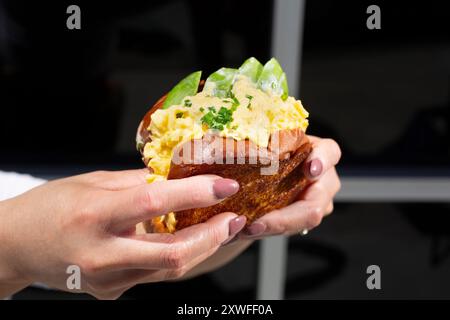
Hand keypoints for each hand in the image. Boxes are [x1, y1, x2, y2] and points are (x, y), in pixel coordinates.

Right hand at [0, 170, 244, 298]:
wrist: (17, 246)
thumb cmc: (51, 207)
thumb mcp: (92, 182)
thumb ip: (136, 182)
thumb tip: (175, 178)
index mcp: (93, 215)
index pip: (155, 202)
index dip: (196, 194)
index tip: (225, 185)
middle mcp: (101, 253)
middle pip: (173, 253)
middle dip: (212, 236)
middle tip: (233, 218)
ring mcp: (106, 279)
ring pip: (170, 269)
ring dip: (202, 248)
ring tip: (220, 228)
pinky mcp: (110, 292)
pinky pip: (154, 274)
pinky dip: (177, 257)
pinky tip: (188, 241)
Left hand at [239, 136, 340, 238]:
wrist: (259, 171)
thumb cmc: (263, 149)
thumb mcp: (260, 141)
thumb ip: (255, 143)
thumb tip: (226, 143)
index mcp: (317, 152)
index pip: (330, 153)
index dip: (322, 161)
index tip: (310, 170)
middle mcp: (322, 178)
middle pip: (318, 201)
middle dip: (288, 215)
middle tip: (259, 222)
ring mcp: (317, 201)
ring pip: (304, 220)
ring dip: (274, 227)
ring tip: (247, 228)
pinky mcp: (302, 219)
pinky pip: (289, 229)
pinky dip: (267, 230)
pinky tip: (246, 229)